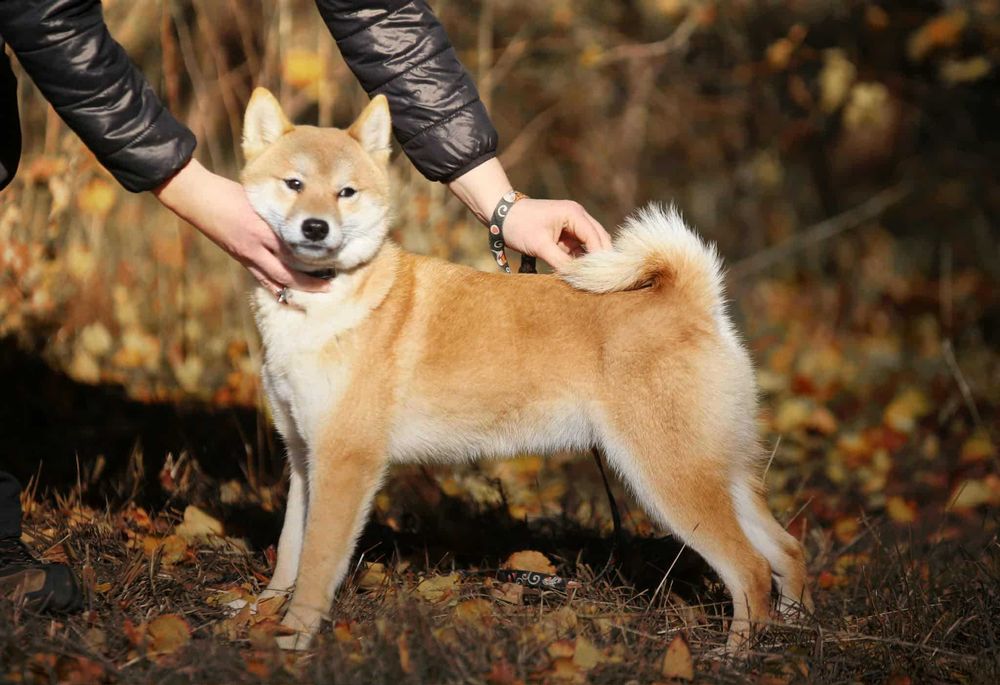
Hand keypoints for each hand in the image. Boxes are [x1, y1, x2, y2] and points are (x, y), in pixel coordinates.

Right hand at [153, 159, 328, 294]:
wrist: (197, 198)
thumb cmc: (229, 193)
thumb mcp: (257, 199)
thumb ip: (277, 213)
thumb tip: (301, 221)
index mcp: (260, 231)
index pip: (291, 252)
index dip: (312, 260)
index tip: (331, 262)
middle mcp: (253, 248)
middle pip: (286, 274)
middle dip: (309, 284)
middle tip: (329, 287)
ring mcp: (245, 255)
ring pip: (272, 281)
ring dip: (292, 289)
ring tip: (311, 293)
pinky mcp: (239, 257)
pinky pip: (260, 277)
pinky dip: (275, 285)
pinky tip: (285, 290)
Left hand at [500, 198, 611, 269]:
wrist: (501, 214)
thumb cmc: (519, 226)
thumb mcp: (540, 246)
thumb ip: (561, 262)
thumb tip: (578, 277)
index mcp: (574, 214)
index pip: (596, 238)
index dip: (600, 258)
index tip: (599, 277)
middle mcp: (578, 216)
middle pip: (599, 239)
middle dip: (600, 259)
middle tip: (599, 280)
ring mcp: (573, 224)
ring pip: (591, 244)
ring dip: (590, 260)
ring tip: (590, 279)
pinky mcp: (565, 233)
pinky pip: (579, 247)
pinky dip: (580, 259)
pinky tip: (579, 273)